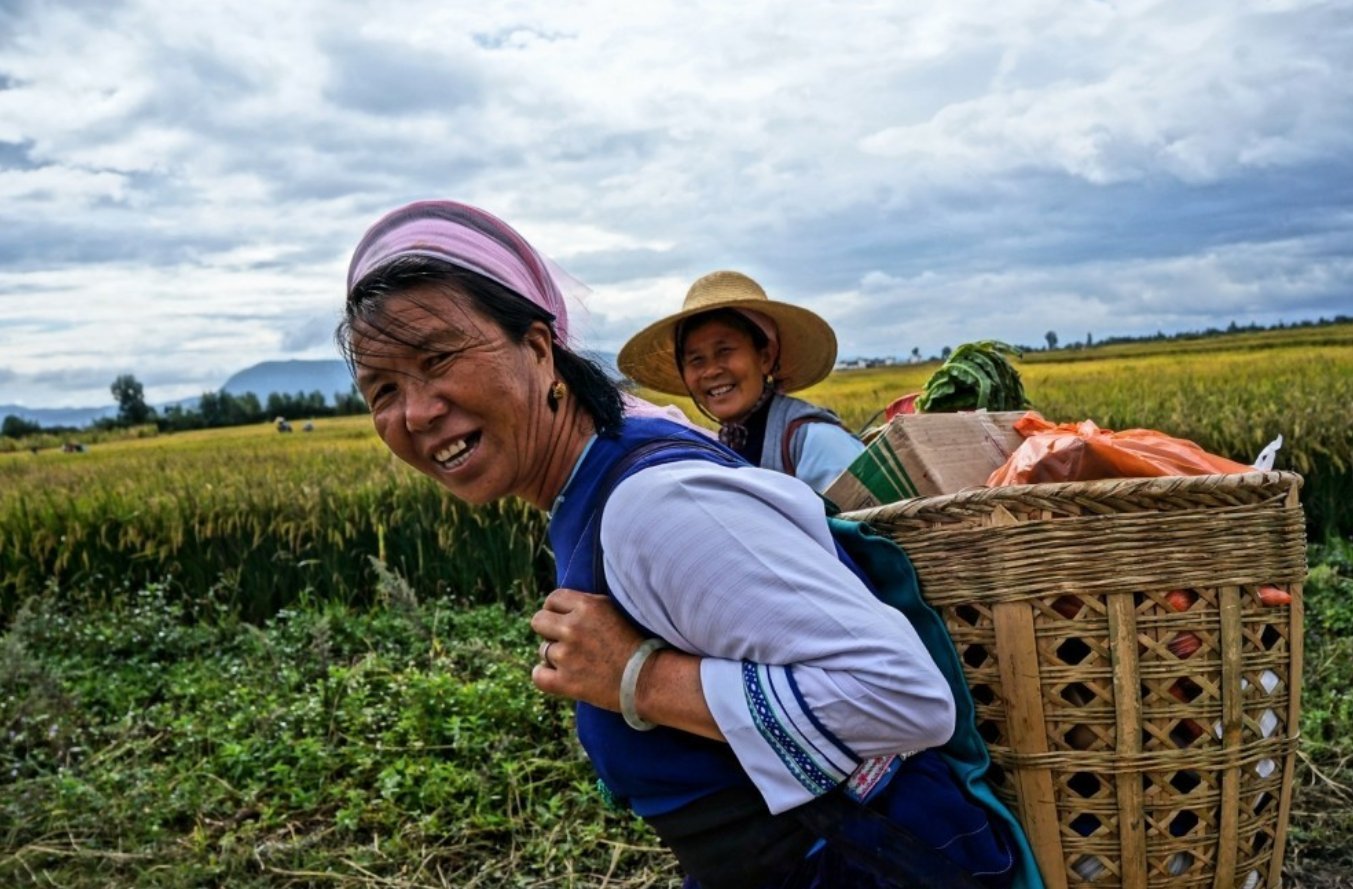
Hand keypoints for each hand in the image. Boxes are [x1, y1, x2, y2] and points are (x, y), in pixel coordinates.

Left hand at [530, 588, 643, 710]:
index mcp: (587, 607)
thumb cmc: (638, 643)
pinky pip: (538, 676)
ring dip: (555, 656)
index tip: (562, 619)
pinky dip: (545, 676)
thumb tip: (564, 604)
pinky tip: (558, 676)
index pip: (553, 599)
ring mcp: (567, 656)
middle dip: (549, 630)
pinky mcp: (566, 682)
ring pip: (542, 650)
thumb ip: (588, 606)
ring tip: (576, 662)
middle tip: (564, 640)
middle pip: (538, 621)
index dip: (555, 609)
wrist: (650, 678)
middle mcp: (573, 628)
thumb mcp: (615, 611)